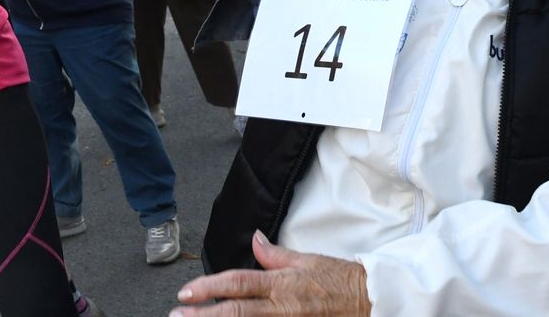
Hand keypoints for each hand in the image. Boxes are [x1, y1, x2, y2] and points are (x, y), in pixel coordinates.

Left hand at [170, 231, 370, 316]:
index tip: (186, 292)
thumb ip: (275, 255)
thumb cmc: (341, 281)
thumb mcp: (307, 260)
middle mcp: (282, 308)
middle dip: (202, 316)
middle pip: (235, 313)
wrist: (371, 301)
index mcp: (282, 283)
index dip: (209, 287)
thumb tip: (255, 239)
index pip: (238, 283)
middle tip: (177, 315)